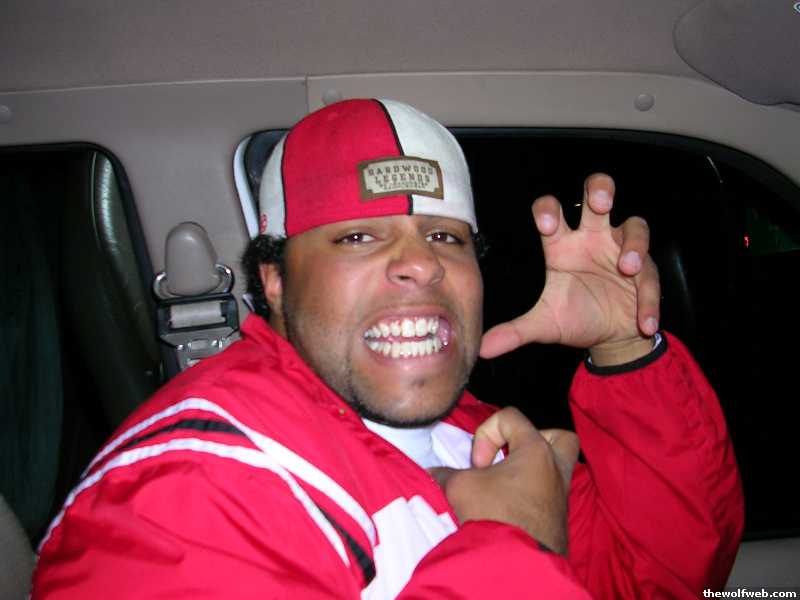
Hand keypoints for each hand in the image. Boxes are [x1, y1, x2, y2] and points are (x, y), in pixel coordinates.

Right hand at [429, 407, 578, 553]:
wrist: (515, 564)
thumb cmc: (492, 515)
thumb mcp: (458, 487)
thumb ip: (445, 473)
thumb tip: (434, 474)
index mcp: (536, 451)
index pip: (511, 417)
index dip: (486, 434)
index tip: (477, 465)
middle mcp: (556, 469)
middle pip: (558, 438)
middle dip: (532, 442)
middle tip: (509, 458)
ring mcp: (561, 496)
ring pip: (557, 469)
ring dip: (532, 471)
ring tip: (506, 484)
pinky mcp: (558, 521)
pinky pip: (549, 496)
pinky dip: (530, 496)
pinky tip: (507, 508)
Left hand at [479, 173, 660, 365]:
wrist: (610, 339)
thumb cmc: (576, 318)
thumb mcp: (544, 324)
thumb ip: (515, 332)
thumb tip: (482, 349)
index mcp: (561, 245)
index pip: (551, 211)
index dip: (547, 210)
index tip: (545, 224)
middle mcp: (592, 239)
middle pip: (598, 193)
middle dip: (600, 189)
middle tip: (600, 203)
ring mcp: (622, 250)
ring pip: (634, 226)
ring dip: (633, 244)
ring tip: (627, 268)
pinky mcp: (646, 271)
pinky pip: (650, 276)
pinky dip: (648, 299)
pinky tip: (643, 322)